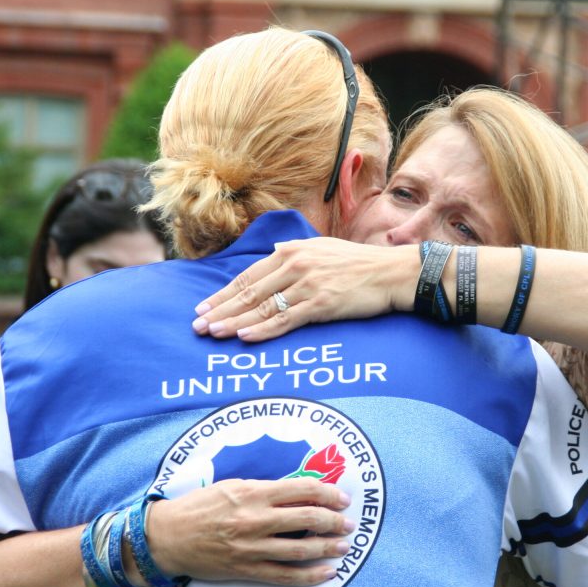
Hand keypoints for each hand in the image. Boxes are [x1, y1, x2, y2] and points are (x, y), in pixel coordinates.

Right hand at [146, 478, 355, 585]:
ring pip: (301, 549)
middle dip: (334, 521)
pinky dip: (309, 576)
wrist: (168, 536)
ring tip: (344, 547)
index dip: (328, 493)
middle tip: (348, 523)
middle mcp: (255, 519)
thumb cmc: (199, 506)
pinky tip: (327, 572)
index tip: (341, 498)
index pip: (302, 489)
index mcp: (253, 492)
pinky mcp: (246, 569)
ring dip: (328, 547)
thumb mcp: (232, 485)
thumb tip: (299, 491)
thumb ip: (265, 489)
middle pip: (307, 518)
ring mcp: (252, 547)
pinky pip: (285, 575)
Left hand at [192, 238, 417, 340]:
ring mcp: (307, 284)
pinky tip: (244, 337)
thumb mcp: (321, 249)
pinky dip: (263, 330)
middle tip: (197, 325)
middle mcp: (294, 265)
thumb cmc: (358, 264)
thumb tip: (273, 257)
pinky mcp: (321, 304)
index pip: (248, 276)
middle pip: (248, 292)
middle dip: (219, 310)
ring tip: (212, 333)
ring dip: (234, 322)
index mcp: (291, 251)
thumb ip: (295, 255)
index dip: (223, 294)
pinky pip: (285, 319)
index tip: (204, 307)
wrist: (391, 272)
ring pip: (262, 308)